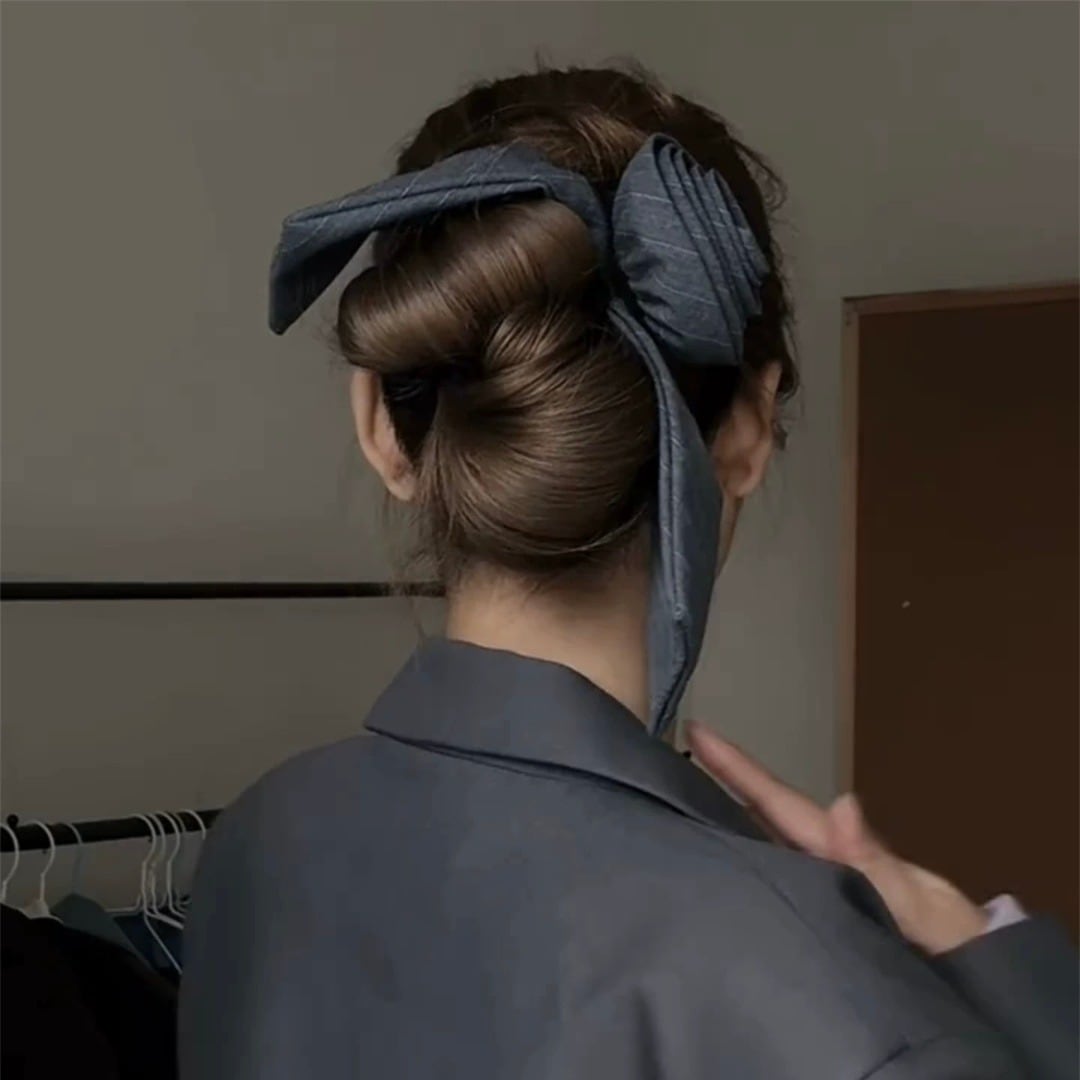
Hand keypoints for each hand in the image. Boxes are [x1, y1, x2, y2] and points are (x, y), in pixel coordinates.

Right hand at [686, 723, 989, 954]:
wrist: (970, 973)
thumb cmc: (943, 933)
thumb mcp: (913, 901)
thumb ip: (875, 860)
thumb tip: (842, 800)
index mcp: (832, 846)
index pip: (777, 800)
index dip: (737, 766)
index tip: (696, 727)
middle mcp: (818, 856)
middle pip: (761, 811)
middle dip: (719, 779)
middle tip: (668, 753)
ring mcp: (818, 879)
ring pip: (762, 838)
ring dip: (725, 812)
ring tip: (678, 794)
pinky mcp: (817, 907)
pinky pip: (769, 870)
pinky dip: (741, 851)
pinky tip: (719, 856)